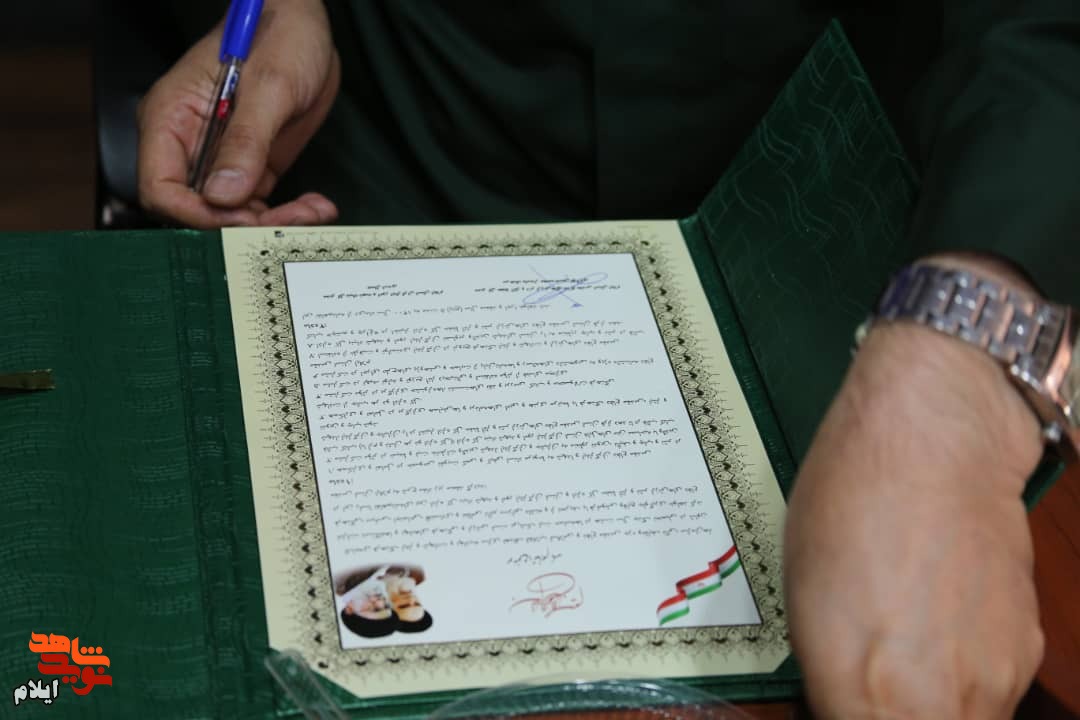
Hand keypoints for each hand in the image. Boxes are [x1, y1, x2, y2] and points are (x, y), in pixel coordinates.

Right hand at [137, 0, 339, 227]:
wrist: (305, 24)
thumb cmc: (279, 34)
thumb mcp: (268, 85)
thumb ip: (245, 141)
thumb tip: (224, 194)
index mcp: (172, 118)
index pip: (161, 187)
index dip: (195, 214)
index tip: (239, 218)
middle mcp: (190, 144)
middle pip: (198, 209)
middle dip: (242, 223)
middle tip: (289, 221)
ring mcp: (221, 158)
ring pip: (233, 214)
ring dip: (273, 222)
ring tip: (312, 212)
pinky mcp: (252, 166)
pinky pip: (260, 204)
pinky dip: (288, 214)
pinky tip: (315, 206)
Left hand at [785, 255, 1046, 717]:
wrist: (936, 443)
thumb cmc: (850, 505)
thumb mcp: (802, 602)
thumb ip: (829, 680)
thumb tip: (840, 706)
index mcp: (866, 696)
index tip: (835, 703)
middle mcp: (938, 707)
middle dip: (889, 719)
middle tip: (865, 689)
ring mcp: (992, 683)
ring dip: (927, 711)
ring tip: (898, 661)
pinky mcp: (1025, 653)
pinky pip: (987, 698)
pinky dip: (961, 686)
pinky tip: (938, 634)